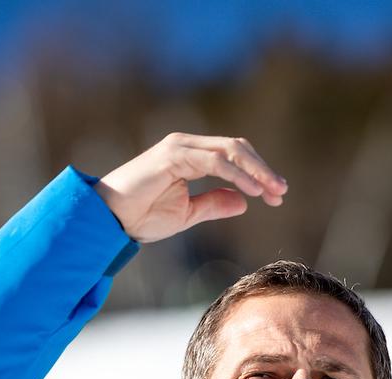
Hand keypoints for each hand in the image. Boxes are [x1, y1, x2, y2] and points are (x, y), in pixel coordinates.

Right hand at [94, 133, 287, 243]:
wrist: (110, 219)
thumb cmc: (141, 216)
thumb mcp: (187, 213)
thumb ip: (214, 203)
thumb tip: (244, 202)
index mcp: (192, 156)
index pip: (234, 156)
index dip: (258, 173)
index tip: (277, 196)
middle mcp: (188, 146)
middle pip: (237, 148)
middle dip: (263, 170)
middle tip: (282, 192)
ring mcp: (180, 147)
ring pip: (230, 151)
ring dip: (256, 171)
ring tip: (274, 192)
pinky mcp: (173, 155)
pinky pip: (214, 162)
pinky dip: (237, 175)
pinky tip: (252, 190)